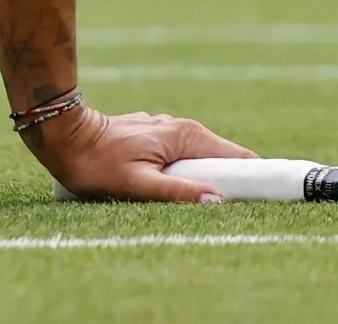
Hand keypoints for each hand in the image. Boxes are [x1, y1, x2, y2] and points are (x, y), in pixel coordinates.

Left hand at [28, 107, 257, 201]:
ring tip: (216, 202)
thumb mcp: (137, 184)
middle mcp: (183, 128)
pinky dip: (194, 171)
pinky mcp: (158, 136)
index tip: (271, 195)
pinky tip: (187, 188)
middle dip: (235, 180)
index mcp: (186, 136)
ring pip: (205, 156)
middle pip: (224, 157)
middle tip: (242, 209)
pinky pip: (187, 156)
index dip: (256, 174)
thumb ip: (176, 192)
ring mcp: (170, 130)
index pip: (237, 155)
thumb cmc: (96, 163)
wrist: (66, 136)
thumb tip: (216, 200)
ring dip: (212, 176)